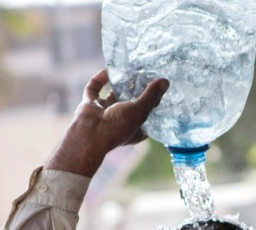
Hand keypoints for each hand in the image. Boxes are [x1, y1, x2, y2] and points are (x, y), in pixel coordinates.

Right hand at [45, 69, 168, 176]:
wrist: (90, 132)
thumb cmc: (119, 126)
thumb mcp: (140, 110)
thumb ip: (151, 95)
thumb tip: (165, 81)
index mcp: (135, 129)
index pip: (148, 113)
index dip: (153, 101)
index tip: (160, 87)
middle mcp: (120, 121)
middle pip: (130, 102)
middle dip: (136, 89)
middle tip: (145, 74)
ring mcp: (105, 112)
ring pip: (113, 94)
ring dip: (119, 83)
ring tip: (129, 69)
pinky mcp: (90, 104)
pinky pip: (94, 88)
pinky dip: (100, 79)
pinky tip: (108, 69)